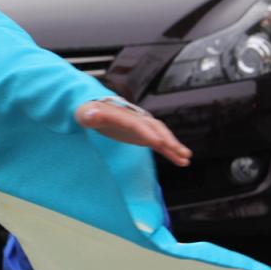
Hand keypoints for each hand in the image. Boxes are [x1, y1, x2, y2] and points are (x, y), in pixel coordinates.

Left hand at [76, 100, 191, 166]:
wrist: (91, 108)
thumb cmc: (87, 112)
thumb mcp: (85, 114)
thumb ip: (89, 115)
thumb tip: (91, 114)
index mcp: (122, 114)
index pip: (136, 124)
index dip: (147, 132)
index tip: (158, 142)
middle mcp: (135, 119)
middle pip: (155, 128)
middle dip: (167, 139)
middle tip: (179, 151)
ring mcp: (140, 126)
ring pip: (161, 134)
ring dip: (173, 145)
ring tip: (186, 158)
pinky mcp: (142, 134)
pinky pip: (159, 143)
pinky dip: (170, 151)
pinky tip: (180, 161)